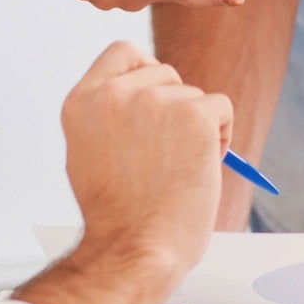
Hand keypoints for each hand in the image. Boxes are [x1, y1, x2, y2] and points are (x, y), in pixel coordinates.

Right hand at [61, 41, 232, 288]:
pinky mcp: (193, 116)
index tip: (153, 98)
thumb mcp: (88, 154)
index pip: (122, 52)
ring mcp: (154, 102)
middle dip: (174, 106)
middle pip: (163, 72)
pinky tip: (203, 166)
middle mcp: (114, 94)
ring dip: (197, 126)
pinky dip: (221, 134)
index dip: (144, 70)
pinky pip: (221, 107)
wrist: (135, 251)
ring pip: (194, 95)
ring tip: (178, 170)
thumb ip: (107, 116)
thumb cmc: (118, 216)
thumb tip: (144, 93)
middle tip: (168, 152)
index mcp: (82, 102)